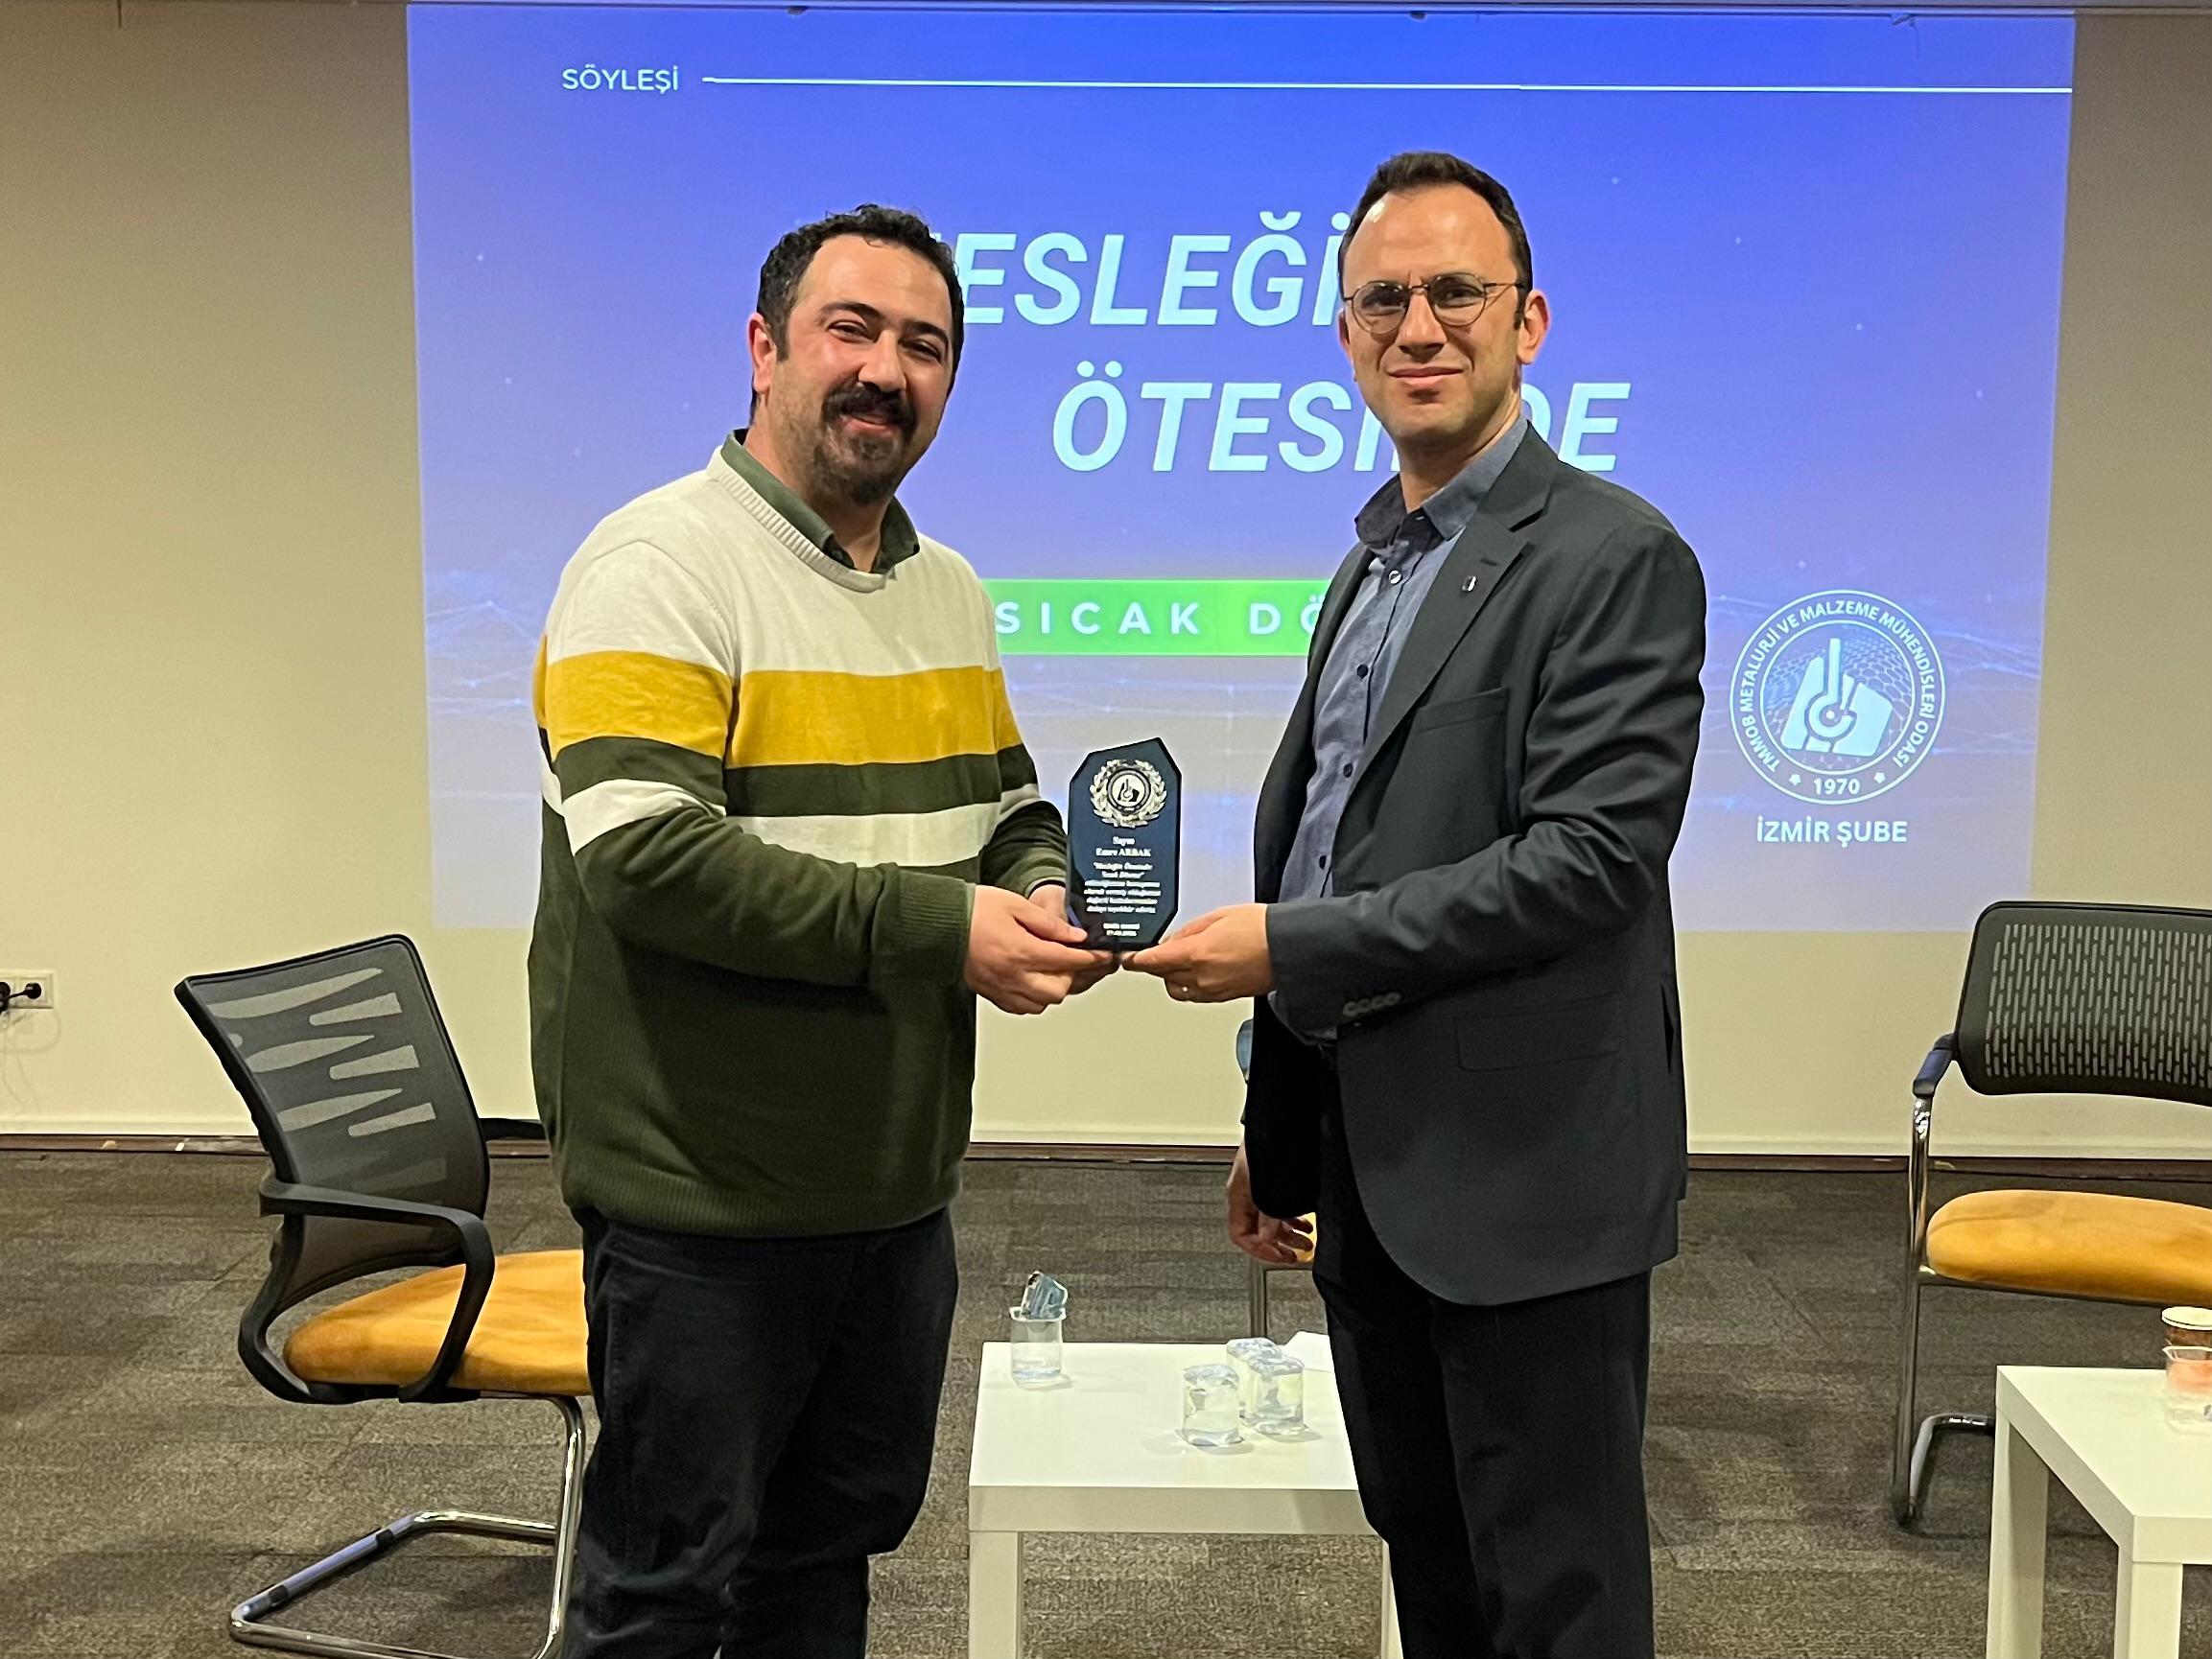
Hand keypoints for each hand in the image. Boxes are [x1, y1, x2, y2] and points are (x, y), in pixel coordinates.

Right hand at [965, 885, 1109, 1015]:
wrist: (940, 923)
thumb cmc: (973, 910)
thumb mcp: (1016, 904)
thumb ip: (1049, 924)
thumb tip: (1075, 937)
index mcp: (1021, 950)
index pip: (1067, 960)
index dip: (1090, 958)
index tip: (1102, 955)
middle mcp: (1012, 975)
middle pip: (1058, 989)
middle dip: (1072, 975)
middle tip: (1076, 960)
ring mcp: (1001, 987)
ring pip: (1042, 1003)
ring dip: (1055, 989)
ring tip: (1056, 971)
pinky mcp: (990, 993)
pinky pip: (1021, 1008)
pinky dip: (1035, 1000)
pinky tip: (1036, 984)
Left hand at [1125, 904, 1273, 1000]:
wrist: (1288, 948)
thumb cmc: (1260, 928)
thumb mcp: (1217, 917)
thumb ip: (1188, 931)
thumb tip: (1170, 942)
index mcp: (1197, 953)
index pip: (1154, 961)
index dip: (1136, 960)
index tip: (1128, 959)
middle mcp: (1201, 977)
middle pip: (1163, 976)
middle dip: (1156, 965)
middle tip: (1156, 953)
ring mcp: (1213, 990)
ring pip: (1177, 989)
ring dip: (1171, 977)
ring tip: (1180, 961)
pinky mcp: (1223, 998)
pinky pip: (1195, 995)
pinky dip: (1188, 985)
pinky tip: (1196, 972)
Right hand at [1226, 1143, 1313, 1265]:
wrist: (1279, 1121)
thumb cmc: (1268, 1146)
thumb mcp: (1268, 1189)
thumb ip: (1268, 1216)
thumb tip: (1267, 1239)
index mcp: (1239, 1195)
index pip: (1240, 1235)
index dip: (1259, 1250)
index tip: (1279, 1257)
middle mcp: (1247, 1194)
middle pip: (1258, 1231)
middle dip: (1278, 1245)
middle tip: (1295, 1256)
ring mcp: (1260, 1188)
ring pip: (1271, 1221)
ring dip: (1289, 1235)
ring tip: (1307, 1243)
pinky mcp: (1273, 1181)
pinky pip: (1280, 1207)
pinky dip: (1293, 1219)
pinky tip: (1305, 1223)